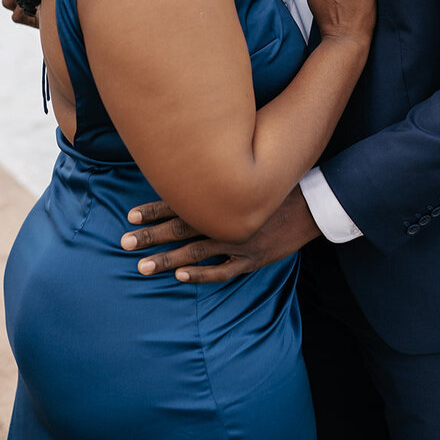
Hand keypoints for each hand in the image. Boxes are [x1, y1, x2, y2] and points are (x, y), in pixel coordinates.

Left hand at [120, 188, 320, 282]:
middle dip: (151, 236)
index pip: (181, 202)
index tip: (130, 215)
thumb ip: (222, 172)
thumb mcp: (250, 171)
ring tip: (142, 267)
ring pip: (196, 252)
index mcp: (223, 197)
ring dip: (167, 259)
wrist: (315, 202)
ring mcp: (239, 241)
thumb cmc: (279, 181)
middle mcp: (227, 219)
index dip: (155, 209)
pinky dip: (202, 275)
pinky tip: (181, 277)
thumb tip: (190, 162)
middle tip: (124, 243)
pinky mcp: (253, 258)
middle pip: (181, 228)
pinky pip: (224, 270)